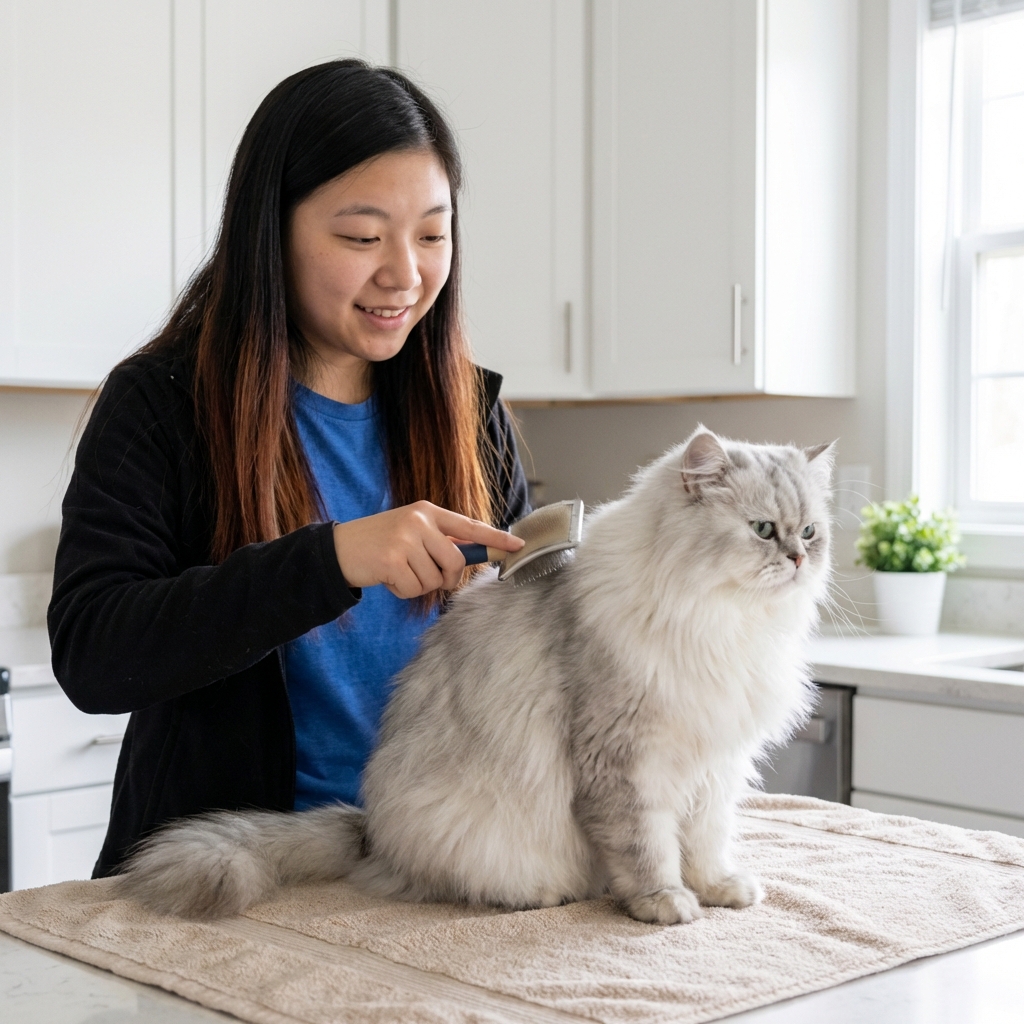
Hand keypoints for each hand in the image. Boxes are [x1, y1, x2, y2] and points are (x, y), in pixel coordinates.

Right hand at [332, 501, 524, 598]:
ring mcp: (404, 539)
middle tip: (428, 577)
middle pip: (456, 561)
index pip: (469, 525)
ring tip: (400, 572)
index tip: (518, 546)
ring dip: (420, 585)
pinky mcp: (391, 560)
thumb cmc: (381, 543)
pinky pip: (414, 589)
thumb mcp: (411, 531)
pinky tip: (389, 579)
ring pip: (435, 579)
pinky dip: (403, 592)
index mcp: (427, 511)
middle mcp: (419, 521)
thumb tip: (476, 556)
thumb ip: (440, 540)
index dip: (495, 538)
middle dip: (447, 577)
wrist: (339, 549)